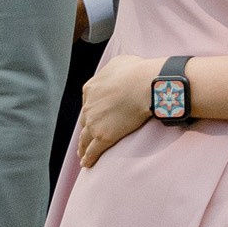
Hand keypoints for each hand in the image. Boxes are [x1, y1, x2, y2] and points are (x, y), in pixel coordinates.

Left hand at [78, 52, 164, 168]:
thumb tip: (115, 73)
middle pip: (85, 121)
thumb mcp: (120, 62)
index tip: (95, 116)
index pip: (88, 103)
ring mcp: (94, 122)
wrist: (144, 85)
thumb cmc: (137, 71)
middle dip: (86, 128)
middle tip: (87, 136)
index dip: (92, 110)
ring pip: (85, 138)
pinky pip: (93, 150)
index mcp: (90, 89)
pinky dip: (89, 158)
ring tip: (83, 154)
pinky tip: (87, 164)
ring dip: (83, 147)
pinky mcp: (103, 136)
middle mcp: (88, 106)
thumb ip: (112, 70)